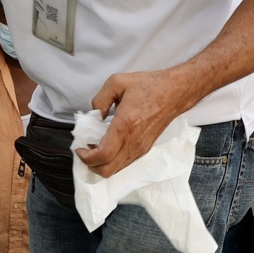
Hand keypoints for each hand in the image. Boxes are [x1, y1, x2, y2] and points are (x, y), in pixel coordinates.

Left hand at [79, 68, 197, 177]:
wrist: (174, 92)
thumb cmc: (150, 87)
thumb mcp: (117, 82)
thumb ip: (99, 100)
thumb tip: (94, 116)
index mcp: (125, 125)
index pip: (102, 155)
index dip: (86, 156)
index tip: (80, 147)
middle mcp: (133, 142)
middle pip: (106, 170)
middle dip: (90, 165)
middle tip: (85, 150)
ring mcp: (140, 148)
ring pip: (115, 170)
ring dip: (101, 163)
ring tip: (95, 147)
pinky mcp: (144, 149)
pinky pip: (124, 163)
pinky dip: (111, 160)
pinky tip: (108, 145)